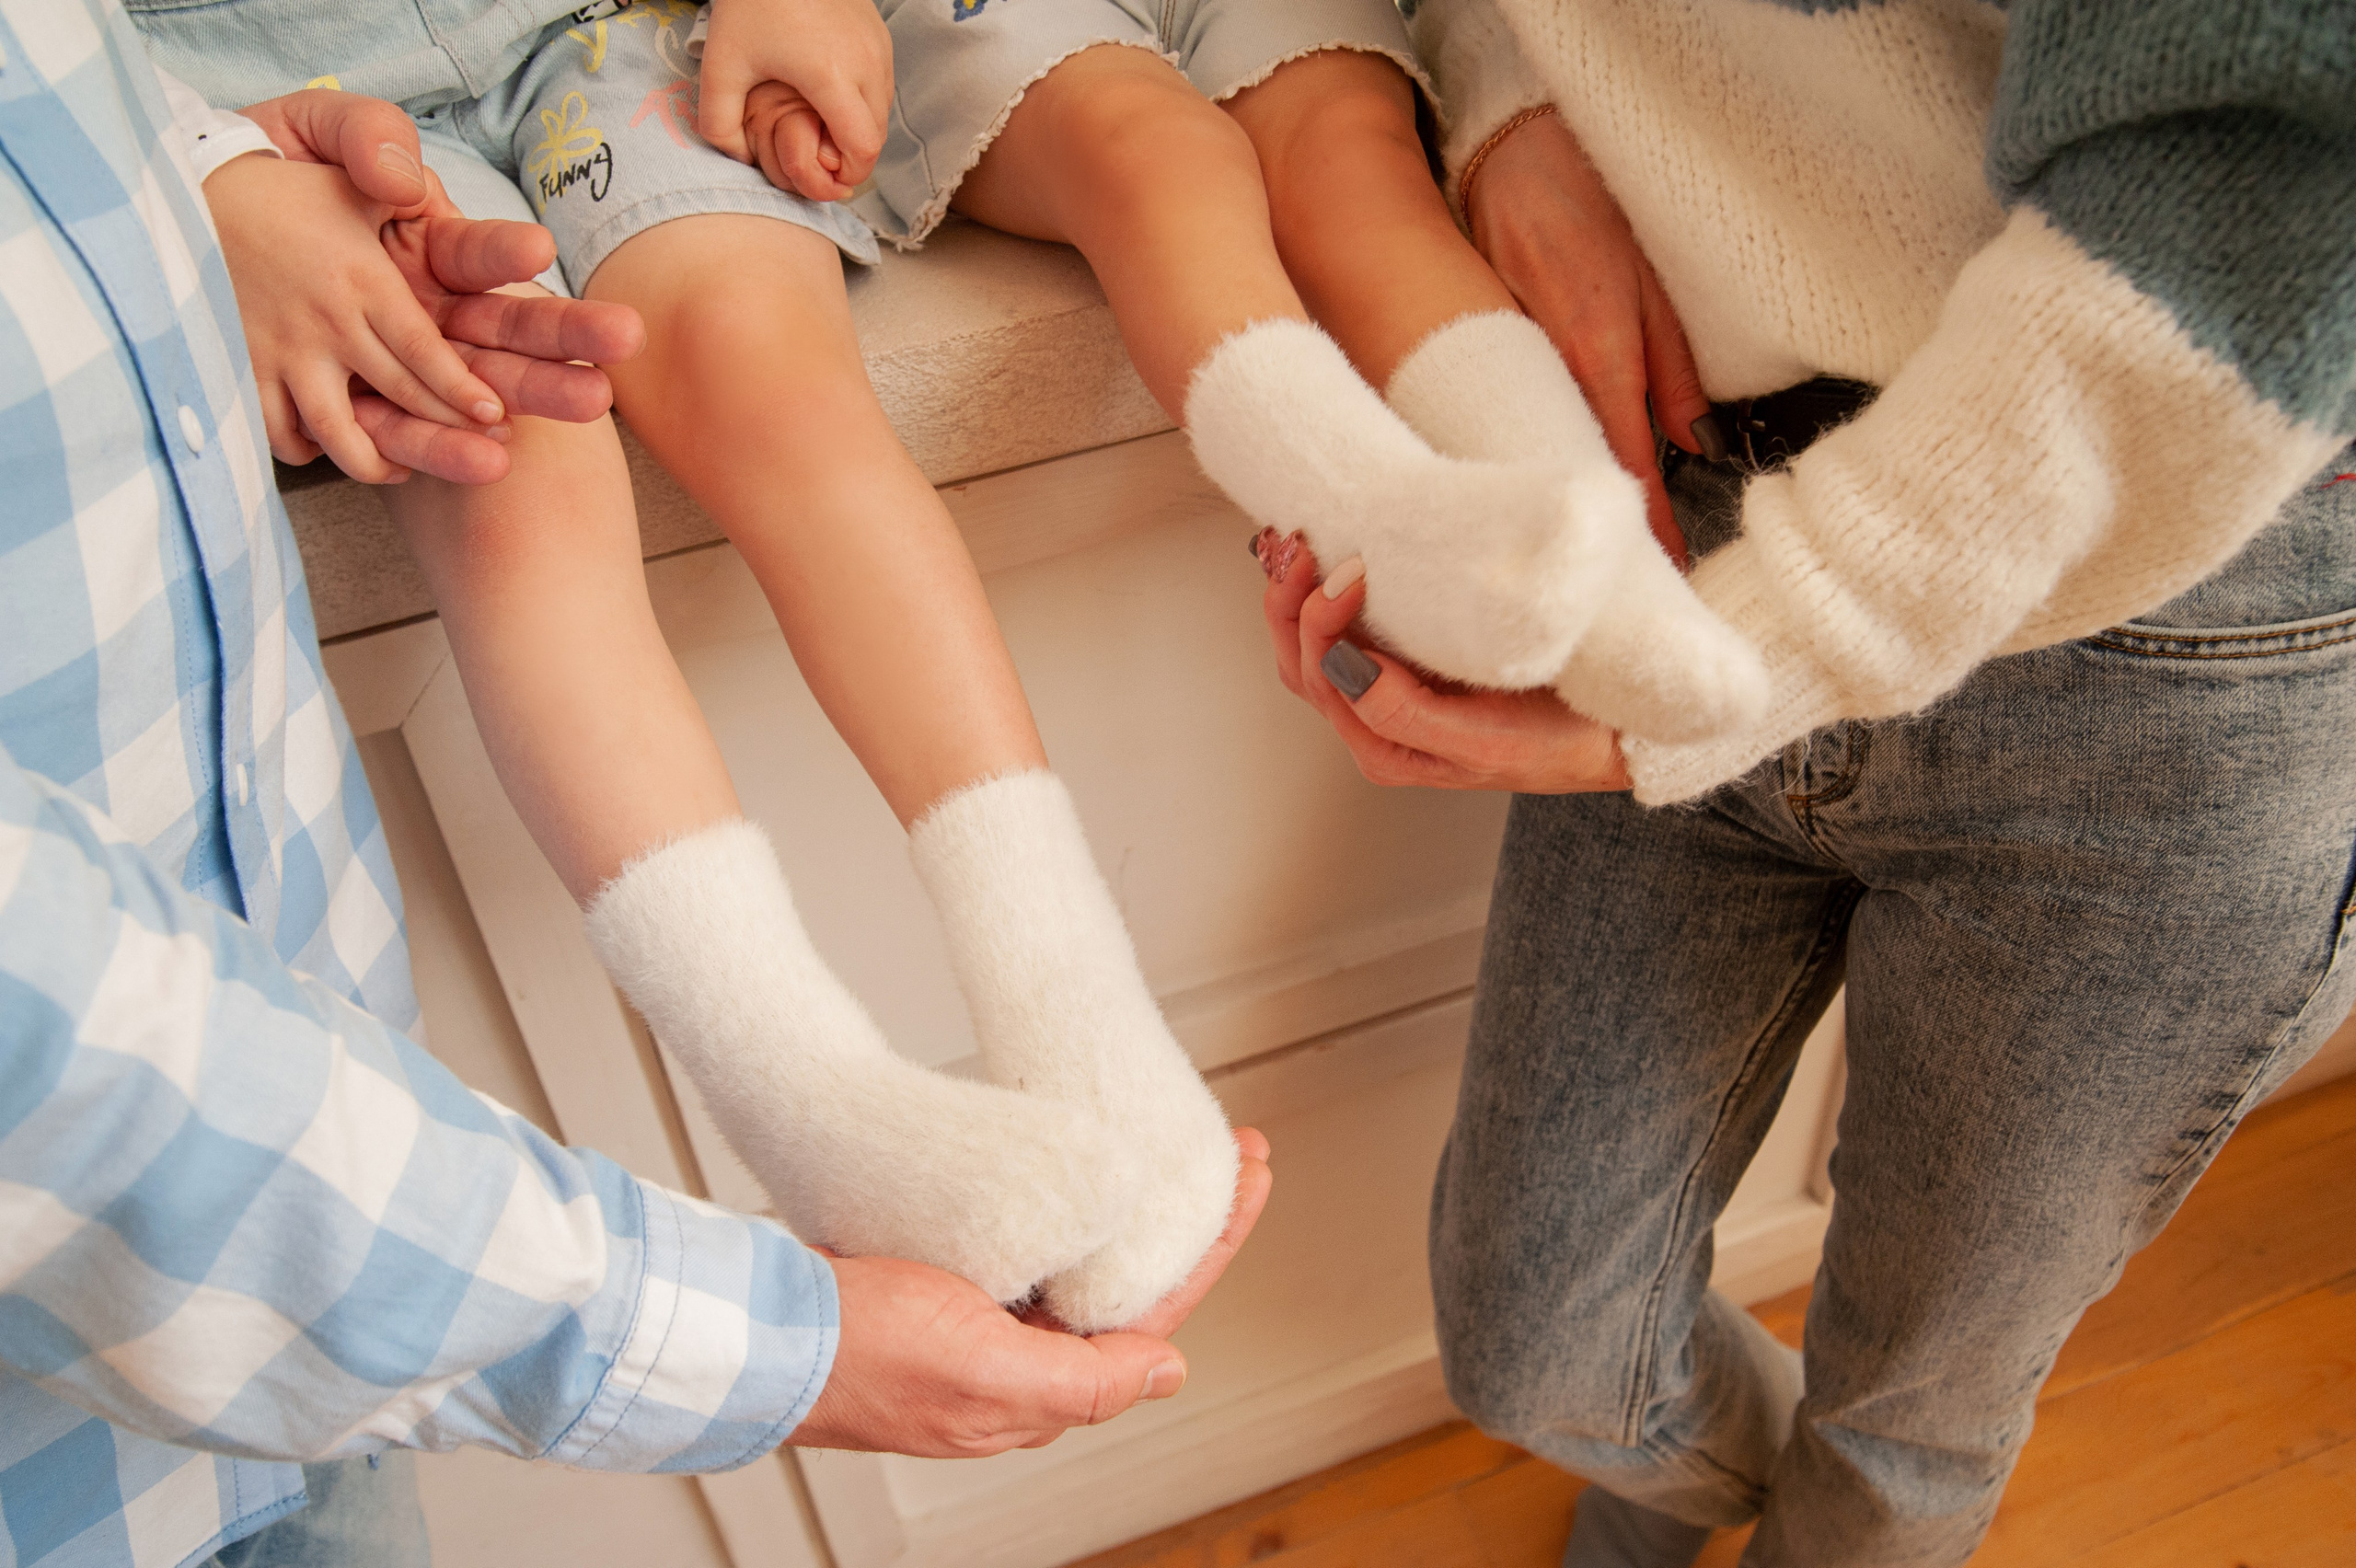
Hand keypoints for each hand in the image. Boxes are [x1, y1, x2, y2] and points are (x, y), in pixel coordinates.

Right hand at [205, 149, 506, 482]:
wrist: (182, 191)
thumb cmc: (280, 179)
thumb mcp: (339, 152)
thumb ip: (385, 156)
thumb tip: (416, 184)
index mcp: (361, 279)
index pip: (423, 352)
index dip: (461, 391)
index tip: (492, 416)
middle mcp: (324, 325)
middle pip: (397, 396)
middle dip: (446, 433)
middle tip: (484, 456)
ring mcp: (278, 353)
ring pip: (336, 433)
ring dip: (375, 459)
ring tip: (399, 465)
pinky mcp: (240, 369)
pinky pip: (276, 432)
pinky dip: (304, 449)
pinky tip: (328, 448)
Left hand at [221, 90, 644, 481]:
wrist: (201, 236)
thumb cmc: (268, 175)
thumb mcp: (316, 134)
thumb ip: (367, 137)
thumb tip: (403, 180)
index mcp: (427, 247)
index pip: (477, 252)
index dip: (504, 252)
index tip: (536, 249)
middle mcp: (427, 313)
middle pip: (503, 332)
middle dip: (563, 344)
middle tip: (621, 346)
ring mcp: (397, 369)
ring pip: (471, 392)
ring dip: (528, 401)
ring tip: (589, 407)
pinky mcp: (356, 412)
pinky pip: (396, 434)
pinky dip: (436, 447)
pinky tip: (484, 459)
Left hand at [699, 0, 889, 201]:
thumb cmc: (751, 4)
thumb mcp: (721, 65)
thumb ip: (720, 122)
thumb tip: (740, 162)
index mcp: (832, 77)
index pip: (864, 148)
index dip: (850, 174)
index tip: (826, 178)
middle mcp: (867, 64)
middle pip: (877, 134)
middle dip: (853, 155)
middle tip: (819, 157)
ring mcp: (879, 47)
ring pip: (882, 110)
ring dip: (859, 127)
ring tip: (822, 126)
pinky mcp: (881, 35)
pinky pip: (882, 84)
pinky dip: (863, 101)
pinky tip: (830, 96)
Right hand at [794, 1129, 1268, 1456]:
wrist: (764, 1332)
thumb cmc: (858, 1358)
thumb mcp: (985, 1373)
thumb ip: (1083, 1380)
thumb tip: (1170, 1371)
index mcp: (1042, 1386)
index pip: (1158, 1310)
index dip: (1212, 1242)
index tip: (1249, 1177)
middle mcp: (1024, 1358)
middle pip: (1134, 1278)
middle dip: (1189, 1215)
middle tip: (1231, 1151)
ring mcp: (987, 1318)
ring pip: (1089, 1259)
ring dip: (1138, 1205)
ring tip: (1175, 1150)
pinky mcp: (951, 1282)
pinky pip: (1033, 1244)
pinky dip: (1072, 1206)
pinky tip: (1086, 1170)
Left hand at [1260, 533, 1630, 793]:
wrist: (1611, 738)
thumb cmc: (1555, 744)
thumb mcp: (1481, 740)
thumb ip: (1403, 711)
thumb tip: (1342, 664)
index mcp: (1384, 747)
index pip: (1319, 676)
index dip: (1318, 618)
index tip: (1353, 568)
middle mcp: (1377, 725)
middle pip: (1303, 660)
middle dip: (1291, 602)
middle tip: (1307, 544)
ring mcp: (1391, 696)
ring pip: (1318, 646)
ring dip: (1302, 596)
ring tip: (1307, 543)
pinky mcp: (1414, 669)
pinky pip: (1352, 635)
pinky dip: (1332, 599)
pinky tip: (1336, 562)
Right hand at [1465, 111, 1707, 564]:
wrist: (1501, 154)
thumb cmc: (1583, 204)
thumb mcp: (1651, 280)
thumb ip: (1673, 366)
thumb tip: (1701, 441)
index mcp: (1596, 351)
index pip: (1627, 461)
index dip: (1649, 525)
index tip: (1666, 573)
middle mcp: (1541, 371)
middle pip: (1574, 475)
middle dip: (1604, 535)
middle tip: (1628, 596)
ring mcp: (1499, 371)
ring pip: (1532, 457)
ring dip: (1559, 505)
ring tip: (1586, 564)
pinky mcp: (1471, 365)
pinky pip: (1500, 428)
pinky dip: (1521, 464)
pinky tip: (1530, 496)